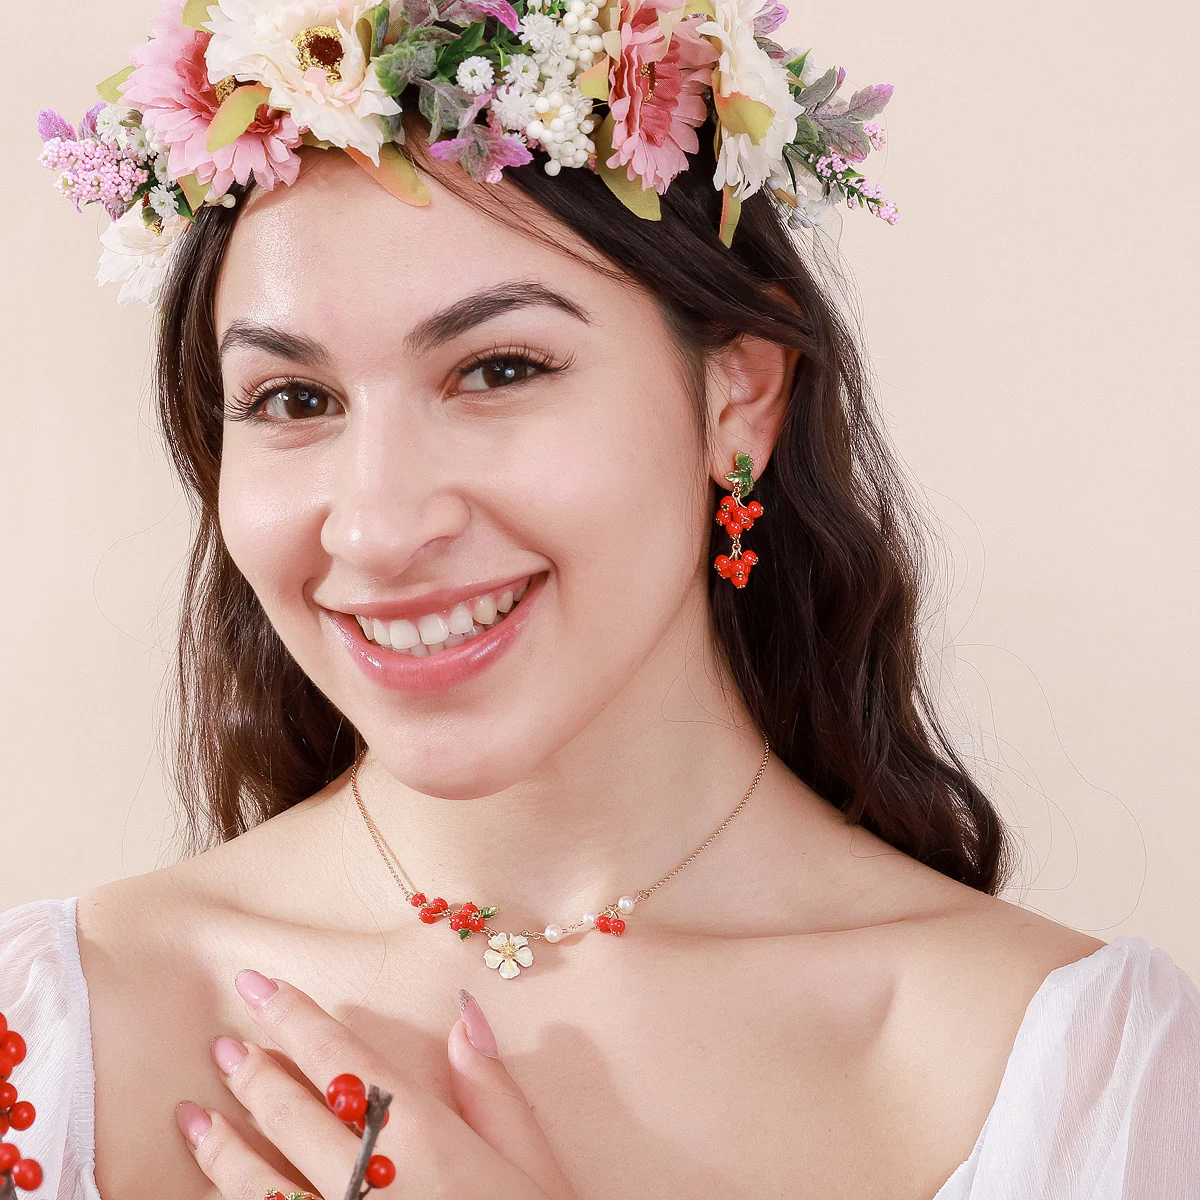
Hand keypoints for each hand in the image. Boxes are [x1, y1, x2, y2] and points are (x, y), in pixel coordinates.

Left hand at [174, 970, 576, 1199]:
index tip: (256, 984)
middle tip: (224, 1046)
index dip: (293, 1016)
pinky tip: (210, 1194)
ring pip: (256, 1181)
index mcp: (422, 1134)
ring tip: (193, 1116)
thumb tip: (463, 1014)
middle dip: (253, 1072)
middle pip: (291, 1111)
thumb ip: (492, 1089)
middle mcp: (367, 1177)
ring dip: (221, 1145)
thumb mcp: (531, 1161)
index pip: (341, 1057)